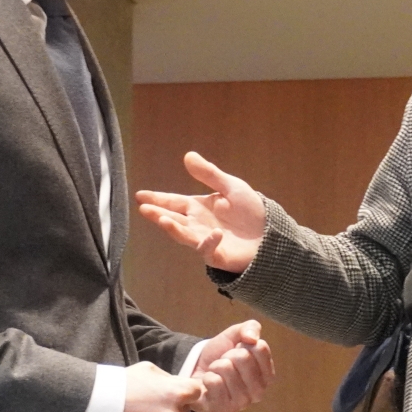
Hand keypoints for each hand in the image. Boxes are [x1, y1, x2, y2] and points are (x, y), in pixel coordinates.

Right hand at [113, 362, 202, 411]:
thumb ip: (168, 379)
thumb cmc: (120, 385)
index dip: (185, 392)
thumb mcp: (147, 370)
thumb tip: (179, 385)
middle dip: (170, 409)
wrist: (93, 409)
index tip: (173, 393)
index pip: (196, 393)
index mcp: (178, 393)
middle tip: (147, 407)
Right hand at [136, 152, 267, 271]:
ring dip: (174, 228)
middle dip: (158, 214)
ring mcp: (205, 241)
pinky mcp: (218, 255)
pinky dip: (210, 242)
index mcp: (199, 208)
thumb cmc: (251, 211)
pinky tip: (215, 233)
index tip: (140, 195)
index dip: (158, 198)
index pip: (174, 201)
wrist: (271, 234)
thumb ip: (209, 174)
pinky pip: (209, 249)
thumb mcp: (231, 187)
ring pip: (184, 235)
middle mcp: (198, 224)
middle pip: (173, 218)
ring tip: (162, 220)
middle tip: (143, 209)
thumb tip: (188, 155)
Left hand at [192, 320, 275, 411]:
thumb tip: (252, 338)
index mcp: (267, 375)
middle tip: (224, 363)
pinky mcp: (224, 411)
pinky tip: (209, 385)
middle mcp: (259, 392)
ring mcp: (242, 403)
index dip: (242, 344)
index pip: (260, 348)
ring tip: (216, 373)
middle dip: (228, 355)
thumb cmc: (220, 355)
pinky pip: (214, 382)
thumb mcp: (235, 336)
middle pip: (243, 358)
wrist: (196, 373)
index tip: (237, 352)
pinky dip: (207, 377)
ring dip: (216, 366)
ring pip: (227, 369)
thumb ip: (250, 328)